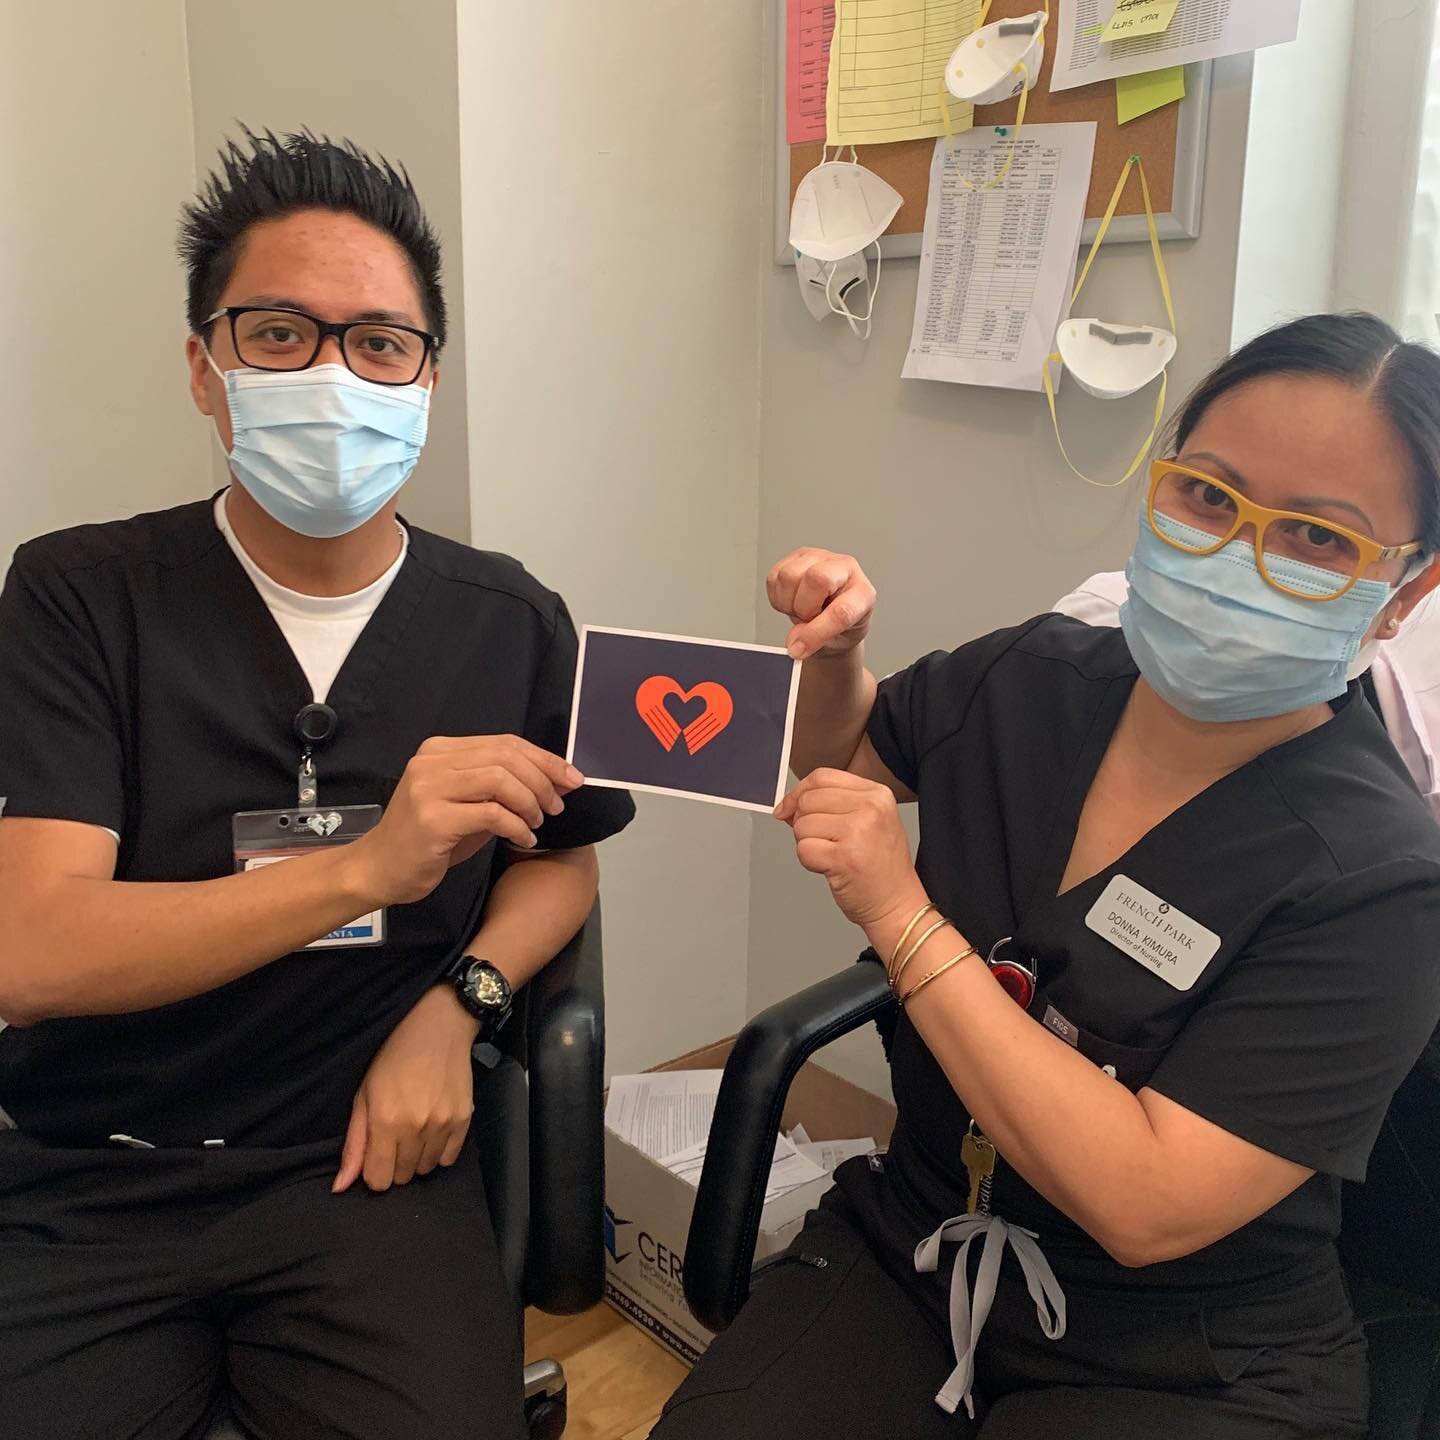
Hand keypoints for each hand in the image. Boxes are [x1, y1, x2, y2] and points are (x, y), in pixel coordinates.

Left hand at [334, 984, 478, 1193]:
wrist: (438, 1028)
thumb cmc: (393, 1058)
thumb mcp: (364, 1096)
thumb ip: (353, 1144)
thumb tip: (340, 1187)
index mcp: (385, 1122)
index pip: (378, 1180)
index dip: (373, 1172)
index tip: (376, 1153)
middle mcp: (415, 1128)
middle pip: (403, 1177)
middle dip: (395, 1163)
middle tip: (395, 1134)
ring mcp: (443, 1125)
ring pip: (425, 1169)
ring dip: (417, 1157)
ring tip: (415, 1128)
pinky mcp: (464, 1120)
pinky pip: (448, 1159)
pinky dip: (439, 1151)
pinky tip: (433, 1129)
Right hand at [345, 735, 582, 907]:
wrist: (379, 869)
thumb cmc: (427, 839)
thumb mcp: (466, 803)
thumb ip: (501, 787)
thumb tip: (554, 780)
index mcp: (441, 750)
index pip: (504, 743)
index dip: (544, 758)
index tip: (571, 778)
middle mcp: (432, 762)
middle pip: (506, 757)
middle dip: (543, 779)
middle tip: (557, 805)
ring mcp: (429, 788)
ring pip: (500, 780)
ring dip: (530, 802)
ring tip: (538, 822)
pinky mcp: (433, 819)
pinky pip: (492, 814)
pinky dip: (517, 826)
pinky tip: (524, 838)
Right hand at [766, 548, 876, 660]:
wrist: (832, 618)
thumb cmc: (841, 628)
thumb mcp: (836, 642)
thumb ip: (816, 642)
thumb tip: (794, 643)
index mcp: (862, 593)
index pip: (841, 610)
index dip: (817, 632)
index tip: (799, 649)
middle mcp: (844, 568)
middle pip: (816, 579)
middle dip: (803, 608)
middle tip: (807, 620)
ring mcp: (819, 558)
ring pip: (789, 577)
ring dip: (789, 603)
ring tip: (801, 610)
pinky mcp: (796, 557)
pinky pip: (774, 578)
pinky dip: (778, 598)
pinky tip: (792, 602)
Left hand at [775, 769, 926, 933]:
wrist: (898, 904)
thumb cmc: (881, 867)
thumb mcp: (869, 821)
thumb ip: (833, 805)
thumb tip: (788, 804)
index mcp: (877, 794)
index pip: (822, 777)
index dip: (798, 793)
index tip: (788, 809)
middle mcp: (870, 808)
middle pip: (808, 800)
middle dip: (804, 823)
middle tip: (825, 842)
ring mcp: (858, 831)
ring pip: (802, 825)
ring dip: (808, 844)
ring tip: (833, 856)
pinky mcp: (844, 857)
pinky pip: (803, 850)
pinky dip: (809, 862)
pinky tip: (830, 868)